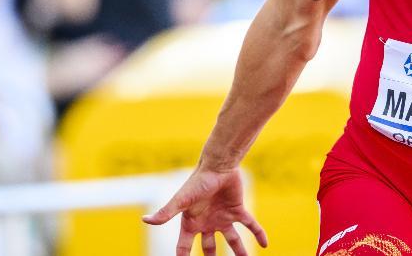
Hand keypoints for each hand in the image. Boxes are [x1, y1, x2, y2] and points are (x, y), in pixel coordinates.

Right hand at [142, 167, 267, 255]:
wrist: (217, 165)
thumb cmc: (197, 181)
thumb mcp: (181, 199)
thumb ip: (166, 212)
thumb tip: (145, 220)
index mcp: (192, 223)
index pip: (185, 247)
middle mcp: (207, 223)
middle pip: (209, 248)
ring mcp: (223, 217)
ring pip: (232, 240)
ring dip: (239, 252)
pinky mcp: (237, 210)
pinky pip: (250, 225)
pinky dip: (258, 234)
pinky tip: (265, 244)